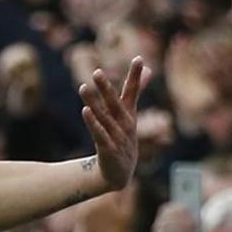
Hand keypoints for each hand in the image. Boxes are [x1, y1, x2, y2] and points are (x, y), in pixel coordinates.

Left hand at [78, 57, 146, 190]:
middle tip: (97, 72)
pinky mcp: (108, 150)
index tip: (139, 58)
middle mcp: (125, 124)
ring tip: (83, 87)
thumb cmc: (122, 138)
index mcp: (129, 114)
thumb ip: (136, 91)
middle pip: (115, 103)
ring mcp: (118, 138)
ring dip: (94, 103)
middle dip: (106, 88)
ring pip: (104, 118)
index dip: (136, 76)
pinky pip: (100, 135)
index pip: (133, 92)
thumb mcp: (129, 115)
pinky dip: (93, 123)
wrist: (119, 173)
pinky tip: (85, 111)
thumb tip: (149, 70)